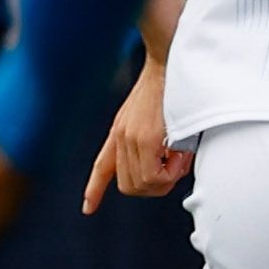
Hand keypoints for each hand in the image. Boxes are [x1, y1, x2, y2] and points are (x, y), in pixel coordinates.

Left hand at [79, 60, 190, 211]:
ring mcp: (131, 138)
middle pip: (129, 187)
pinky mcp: (146, 137)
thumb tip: (171, 169)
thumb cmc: (173, 87)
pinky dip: (171, 172)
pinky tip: (181, 154)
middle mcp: (121, 137)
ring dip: (166, 179)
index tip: (87, 208)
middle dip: (155, 187)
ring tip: (180, 157)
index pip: (103, 166)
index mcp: (121, 131)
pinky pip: (154, 175)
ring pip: (143, 184)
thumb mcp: (156, 117)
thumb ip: (156, 143)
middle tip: (175, 167)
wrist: (172, 60)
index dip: (94, 190)